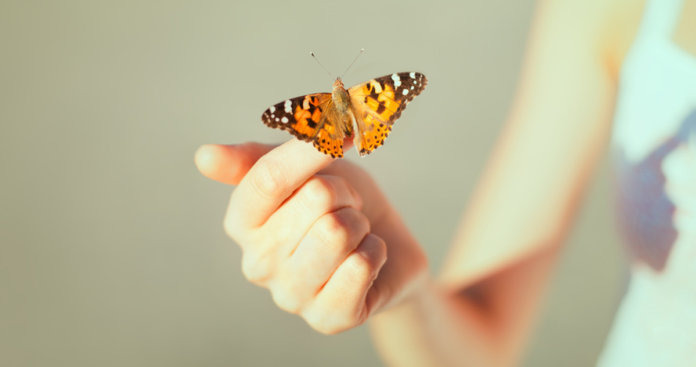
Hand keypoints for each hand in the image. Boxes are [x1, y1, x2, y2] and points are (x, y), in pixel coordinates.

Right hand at [195, 140, 427, 333]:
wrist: (387, 245)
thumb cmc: (340, 202)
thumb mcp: (304, 167)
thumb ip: (258, 158)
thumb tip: (204, 156)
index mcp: (241, 222)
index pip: (268, 177)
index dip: (310, 152)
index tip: (341, 136)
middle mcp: (257, 263)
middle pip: (316, 199)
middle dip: (344, 195)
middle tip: (344, 207)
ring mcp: (290, 296)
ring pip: (338, 232)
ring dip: (359, 224)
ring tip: (353, 233)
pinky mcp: (327, 319)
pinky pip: (360, 265)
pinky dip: (375, 251)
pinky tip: (365, 260)